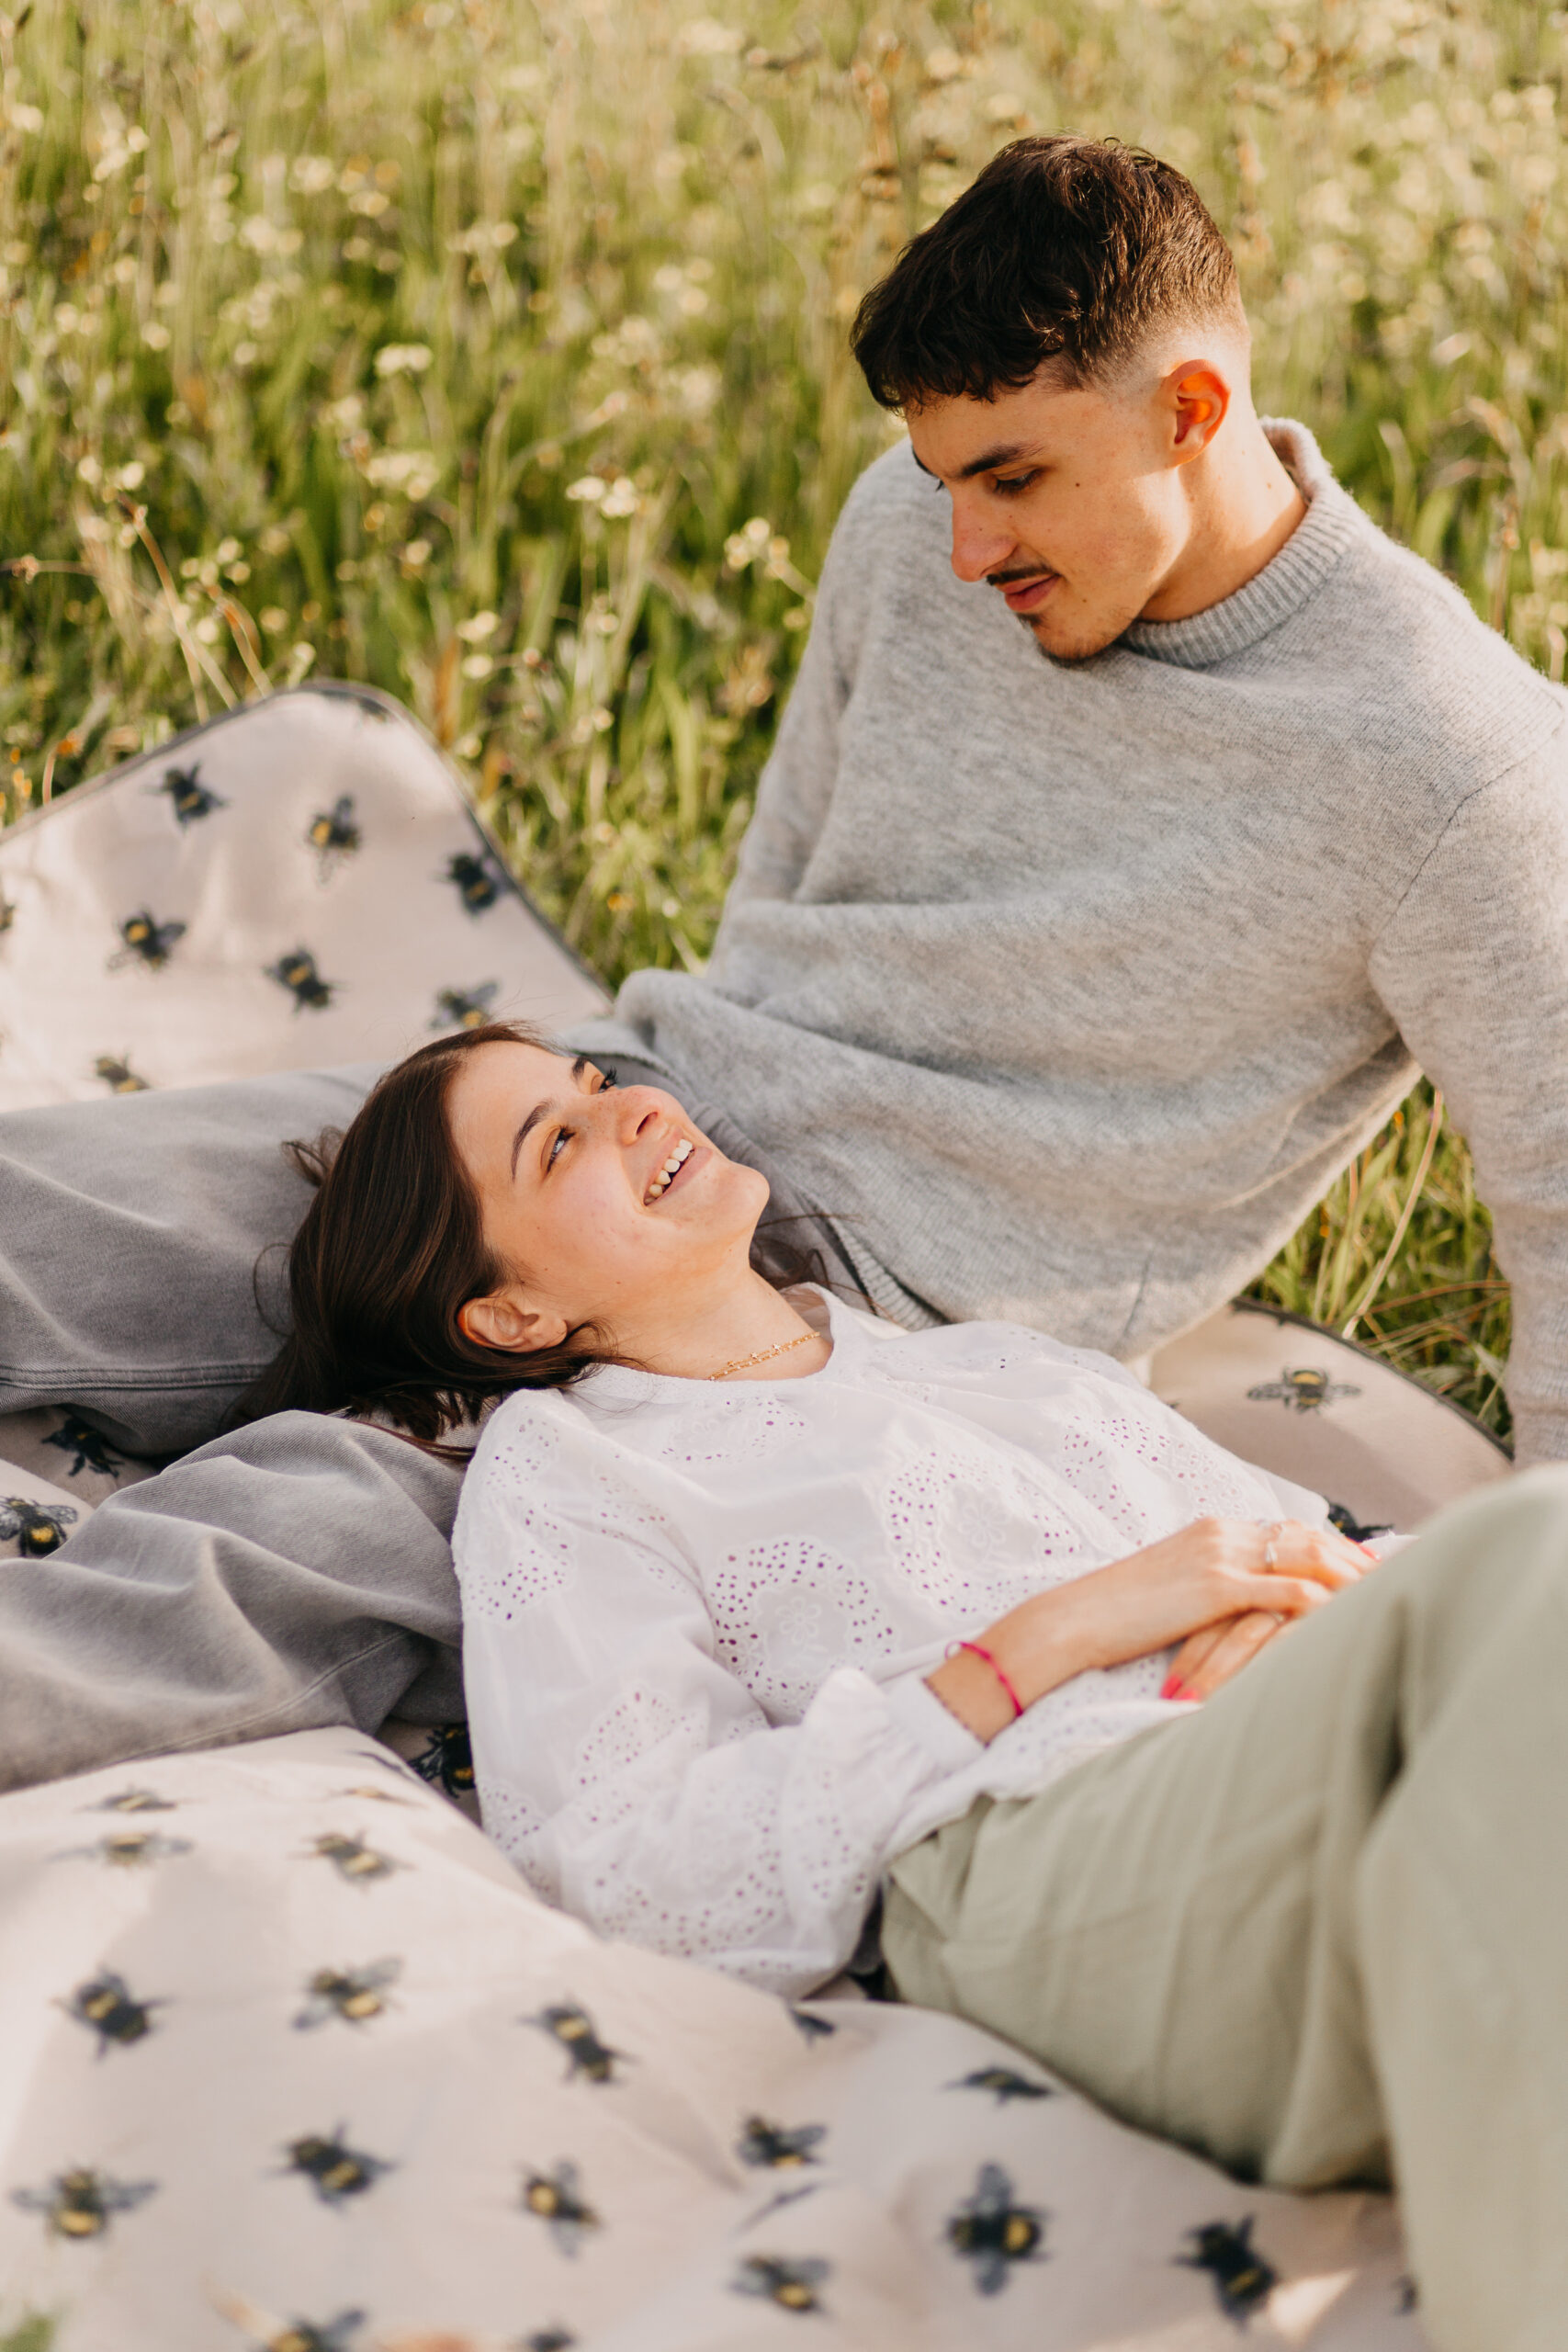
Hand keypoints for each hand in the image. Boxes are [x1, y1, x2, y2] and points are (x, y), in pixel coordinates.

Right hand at [926, 1517, 1370, 1742]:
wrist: (1072, 1620)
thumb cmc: (1113, 1616)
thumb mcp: (1168, 1590)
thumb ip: (1205, 1586)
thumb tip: (1234, 1605)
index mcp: (1209, 1530)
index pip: (1285, 1530)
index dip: (1328, 1546)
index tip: (1360, 1563)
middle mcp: (1220, 1532)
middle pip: (1305, 1536)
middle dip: (1350, 1557)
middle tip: (1387, 1578)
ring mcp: (1219, 1556)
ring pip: (1305, 1557)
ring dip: (1348, 1577)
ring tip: (1381, 1597)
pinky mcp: (1216, 1589)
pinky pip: (1286, 1591)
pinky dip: (1322, 1602)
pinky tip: (1348, 1615)